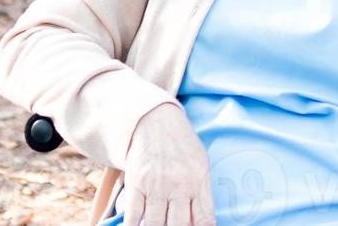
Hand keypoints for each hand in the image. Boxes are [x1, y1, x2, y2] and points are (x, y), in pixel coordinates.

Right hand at [123, 103, 215, 225]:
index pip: (204, 219)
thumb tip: (200, 223)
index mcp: (199, 182)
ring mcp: (156, 185)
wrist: (157, 121)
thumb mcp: (200, 165)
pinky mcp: (136, 184)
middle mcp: (179, 185)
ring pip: (154, 225)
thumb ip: (201, 194)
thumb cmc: (182, 146)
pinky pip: (133, 216)